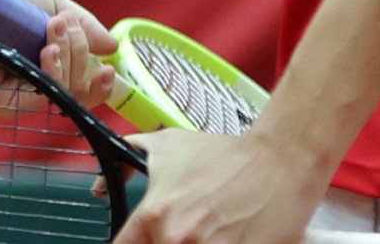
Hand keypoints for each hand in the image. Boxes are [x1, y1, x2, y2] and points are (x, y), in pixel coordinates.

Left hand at [0, 0, 118, 110]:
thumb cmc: (1, 0)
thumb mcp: (50, 4)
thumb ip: (81, 25)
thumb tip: (112, 47)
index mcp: (49, 70)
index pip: (82, 91)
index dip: (100, 86)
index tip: (109, 68)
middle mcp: (33, 88)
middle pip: (78, 92)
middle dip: (80, 54)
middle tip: (63, 23)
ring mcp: (15, 98)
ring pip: (61, 95)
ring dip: (68, 59)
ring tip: (55, 27)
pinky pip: (36, 100)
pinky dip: (51, 75)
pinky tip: (49, 50)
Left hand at [115, 129, 323, 243]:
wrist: (280, 160)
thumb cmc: (226, 156)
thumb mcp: (169, 146)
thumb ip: (126, 164)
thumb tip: (99, 189)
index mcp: (155, 217)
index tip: (142, 242)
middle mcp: (176, 240)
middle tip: (189, 234)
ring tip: (212, 234)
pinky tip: (229, 237)